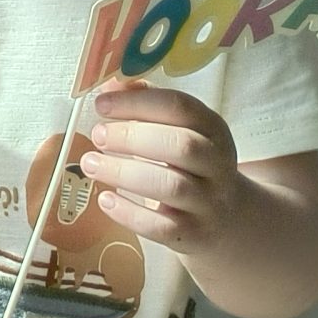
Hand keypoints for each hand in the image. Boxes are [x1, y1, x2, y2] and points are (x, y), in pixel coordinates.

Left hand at [81, 80, 248, 254]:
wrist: (227, 220)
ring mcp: (209, 202)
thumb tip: (109, 82)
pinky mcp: (195, 235)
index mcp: (213, 130)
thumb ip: (146, 103)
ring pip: (171, 186)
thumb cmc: (190, 165)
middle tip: (97, 135)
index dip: (137, 102)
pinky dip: (129, 213)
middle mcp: (218, 165)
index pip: (180, 108)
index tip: (101, 104)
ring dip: (123, 173)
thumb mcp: (179, 130)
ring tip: (90, 164)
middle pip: (181, 147)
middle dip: (132, 138)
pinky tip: (105, 200)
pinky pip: (162, 227)